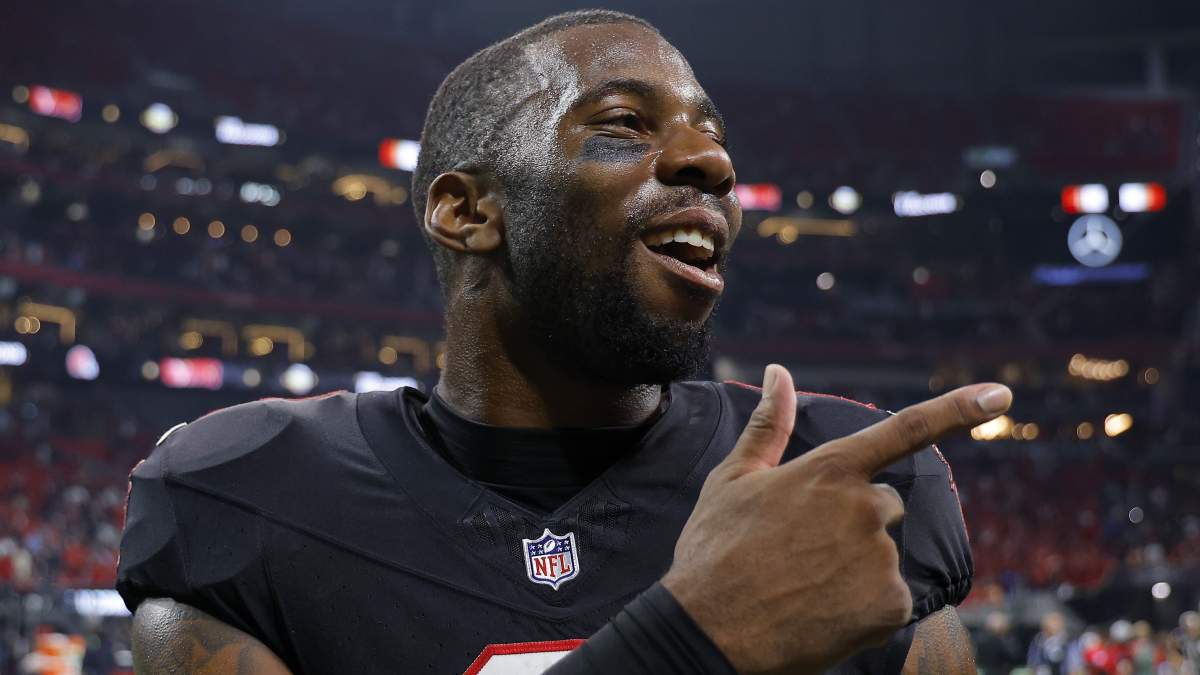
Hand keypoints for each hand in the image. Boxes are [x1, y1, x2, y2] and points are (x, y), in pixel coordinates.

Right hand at [662, 364, 1010, 673]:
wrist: (709, 632)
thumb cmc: (714, 551)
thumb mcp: (733, 480)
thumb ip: (769, 424)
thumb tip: (778, 371)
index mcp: (830, 470)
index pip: (905, 430)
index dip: (957, 410)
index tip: (1000, 396)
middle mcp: (864, 506)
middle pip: (885, 504)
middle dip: (855, 522)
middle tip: (802, 550)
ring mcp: (880, 557)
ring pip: (884, 554)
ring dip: (857, 567)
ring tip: (803, 585)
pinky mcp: (890, 604)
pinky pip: (891, 597)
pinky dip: (864, 607)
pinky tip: (822, 612)